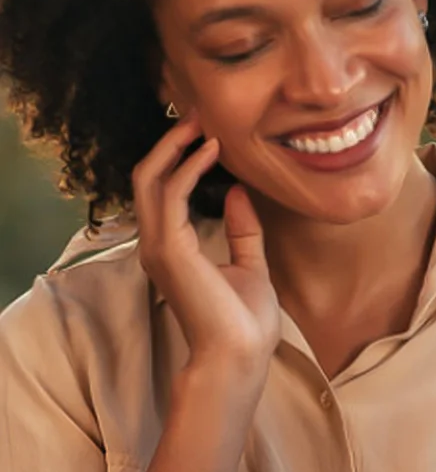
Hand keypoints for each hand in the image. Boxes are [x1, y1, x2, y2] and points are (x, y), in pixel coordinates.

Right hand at [133, 116, 279, 383]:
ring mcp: (159, 247)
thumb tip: (239, 191)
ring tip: (201, 122)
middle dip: (171, 143)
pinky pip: (170, 196)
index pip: (163, 192)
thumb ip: (243, 231)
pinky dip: (188, 168)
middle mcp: (158, 244)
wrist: (239, 356)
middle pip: (149, 178)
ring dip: (175, 147)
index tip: (206, 134)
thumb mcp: (251, 266)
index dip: (179, 159)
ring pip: (150, 180)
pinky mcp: (169, 250)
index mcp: (173, 248)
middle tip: (198, 114)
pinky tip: (211, 151)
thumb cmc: (245, 323)